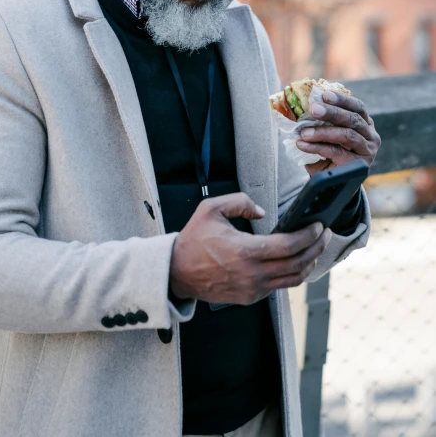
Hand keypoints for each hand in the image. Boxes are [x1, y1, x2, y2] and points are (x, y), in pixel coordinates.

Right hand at [169, 192, 331, 304]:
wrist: (176, 272)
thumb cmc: (194, 239)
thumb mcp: (211, 208)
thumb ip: (239, 202)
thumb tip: (262, 212)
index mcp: (246, 251)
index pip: (290, 245)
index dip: (309, 235)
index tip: (319, 226)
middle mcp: (253, 274)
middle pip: (298, 264)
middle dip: (317, 248)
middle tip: (325, 235)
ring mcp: (253, 289)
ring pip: (293, 280)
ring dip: (309, 263)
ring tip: (316, 249)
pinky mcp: (250, 297)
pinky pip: (279, 287)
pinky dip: (292, 274)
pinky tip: (296, 261)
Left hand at [297, 90, 380, 175]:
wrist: (335, 182)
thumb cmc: (329, 152)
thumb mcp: (326, 134)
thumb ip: (319, 122)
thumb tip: (298, 109)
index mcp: (365, 122)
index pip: (357, 106)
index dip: (342, 100)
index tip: (325, 94)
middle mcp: (370, 135)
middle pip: (353, 119)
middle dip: (332, 112)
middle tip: (313, 108)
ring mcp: (367, 150)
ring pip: (347, 135)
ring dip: (323, 132)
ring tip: (304, 132)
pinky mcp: (359, 165)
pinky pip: (337, 153)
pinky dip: (318, 147)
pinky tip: (303, 145)